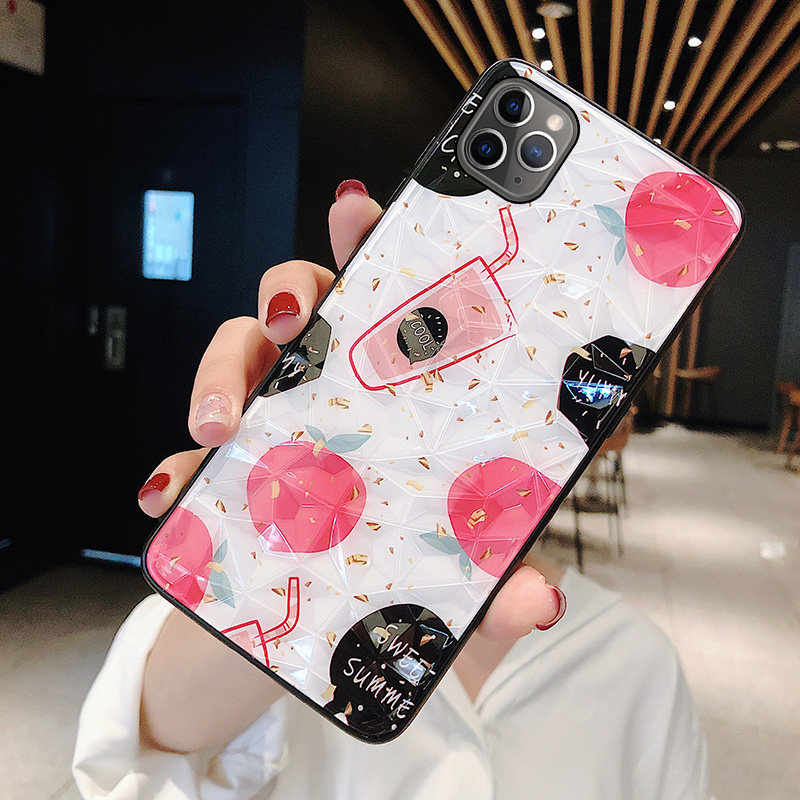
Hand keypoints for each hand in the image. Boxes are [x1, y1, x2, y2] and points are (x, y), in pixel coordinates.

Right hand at [137, 178, 565, 642]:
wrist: (314, 643)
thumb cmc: (398, 583)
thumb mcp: (464, 583)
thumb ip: (502, 583)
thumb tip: (542, 600)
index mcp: (398, 392)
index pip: (388, 299)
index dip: (370, 246)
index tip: (356, 210)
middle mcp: (331, 391)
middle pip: (304, 303)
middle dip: (290, 290)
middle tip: (291, 318)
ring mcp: (272, 425)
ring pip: (237, 355)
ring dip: (222, 373)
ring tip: (221, 423)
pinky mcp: (221, 475)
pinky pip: (187, 454)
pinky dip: (176, 468)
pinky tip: (172, 493)